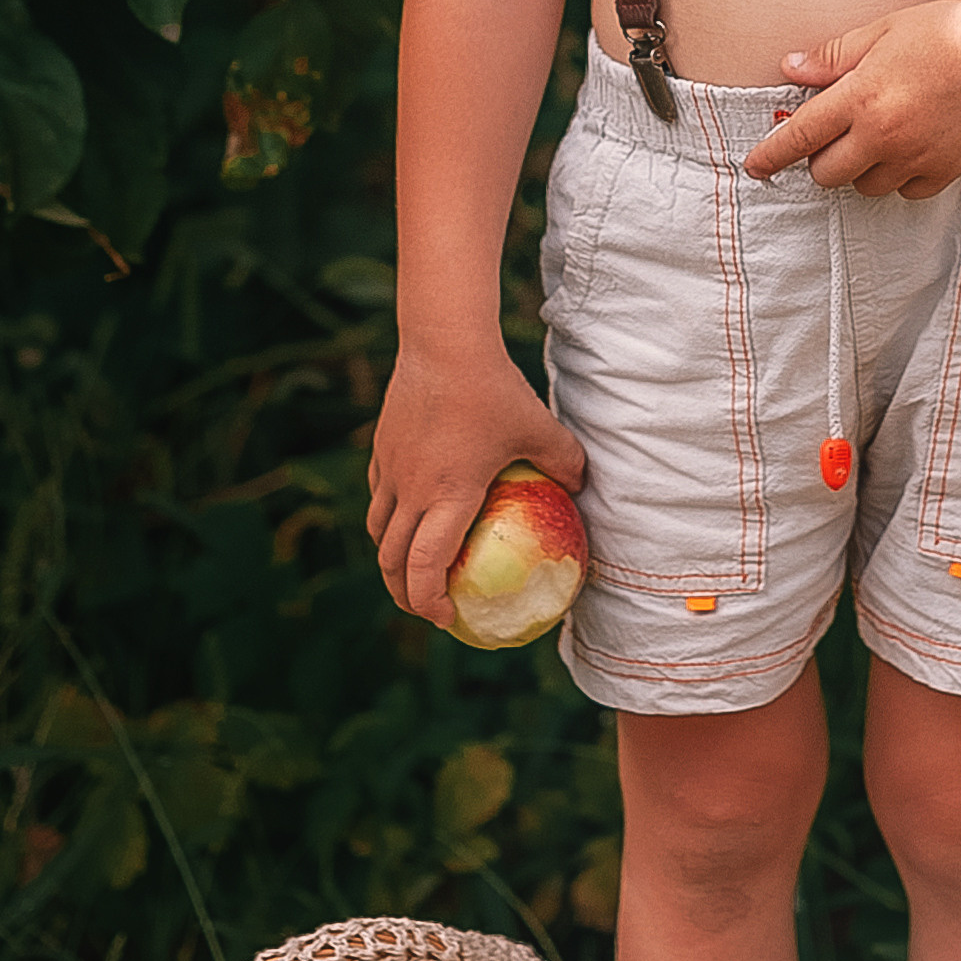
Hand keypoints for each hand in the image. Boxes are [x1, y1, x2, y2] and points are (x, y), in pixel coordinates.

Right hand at [366, 348, 585, 626]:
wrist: (441, 343)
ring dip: (391, 558)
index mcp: (447, 496)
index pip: (424, 566)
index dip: (429, 601)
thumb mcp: (540, 427)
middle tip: (427, 606)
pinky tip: (410, 512)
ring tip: (410, 569)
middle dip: (404, 593)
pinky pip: (379, 496)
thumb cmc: (493, 389)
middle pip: (391, 560)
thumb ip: (563, 461)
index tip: (446, 617)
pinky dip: (390, 517)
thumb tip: (582, 487)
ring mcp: (390, 470)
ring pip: (378, 530)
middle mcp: (411, 490)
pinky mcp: (381, 449)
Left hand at [739, 0, 960, 197]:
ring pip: (864, 186)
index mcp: (861, 97)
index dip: (771, 155)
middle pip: (827, 174)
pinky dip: (899, 175)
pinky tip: (910, 145)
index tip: (755, 166)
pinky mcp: (944, 171)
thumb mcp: (881, 30)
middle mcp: (884, 135)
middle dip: (821, 157)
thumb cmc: (946, 31)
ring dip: (860, 168)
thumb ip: (831, 57)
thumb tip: (790, 68)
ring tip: (879, 133)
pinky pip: (905, 190)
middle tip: (837, 131)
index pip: (800, 136)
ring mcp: (916, 157)